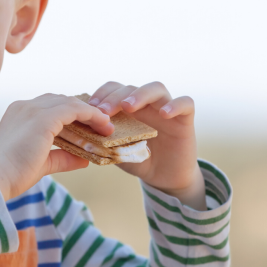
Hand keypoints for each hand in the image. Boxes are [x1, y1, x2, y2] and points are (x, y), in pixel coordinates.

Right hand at [0, 94, 113, 200]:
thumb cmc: (11, 175)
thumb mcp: (42, 163)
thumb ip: (62, 157)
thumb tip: (84, 159)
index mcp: (19, 114)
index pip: (50, 106)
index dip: (71, 113)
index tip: (88, 124)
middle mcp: (25, 107)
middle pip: (61, 100)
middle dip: (82, 111)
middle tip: (101, 124)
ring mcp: (33, 110)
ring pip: (70, 102)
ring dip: (90, 112)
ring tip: (106, 125)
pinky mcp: (43, 118)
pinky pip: (74, 109)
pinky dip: (90, 115)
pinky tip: (102, 124)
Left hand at [89, 81, 205, 209]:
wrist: (165, 178)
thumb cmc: (140, 160)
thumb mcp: (117, 151)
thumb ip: (103, 141)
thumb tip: (81, 135)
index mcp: (128, 108)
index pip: (114, 89)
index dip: (101, 94)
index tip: (90, 108)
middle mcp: (146, 104)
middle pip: (131, 88)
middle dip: (114, 97)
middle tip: (103, 111)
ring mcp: (166, 109)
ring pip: (156, 88)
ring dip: (140, 94)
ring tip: (128, 106)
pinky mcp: (185, 119)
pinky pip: (186, 103)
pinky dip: (175, 105)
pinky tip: (164, 113)